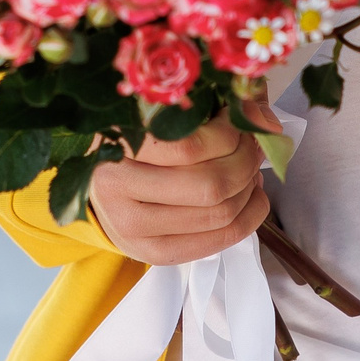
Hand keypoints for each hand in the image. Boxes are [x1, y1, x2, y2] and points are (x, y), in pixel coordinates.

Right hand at [86, 108, 273, 266]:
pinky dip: (247, 219)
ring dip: (248, 188)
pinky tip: (250, 196)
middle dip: (246, 161)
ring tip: (250, 169)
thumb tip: (262, 117)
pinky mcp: (151, 254)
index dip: (231, 131)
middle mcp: (116, 189)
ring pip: (217, 215)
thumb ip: (205, 107)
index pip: (191, 147)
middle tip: (253, 143)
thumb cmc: (130, 138)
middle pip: (210, 186)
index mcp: (114, 144)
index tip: (242, 115)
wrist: (97, 186)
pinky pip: (215, 243)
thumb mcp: (153, 113)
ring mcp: (131, 228)